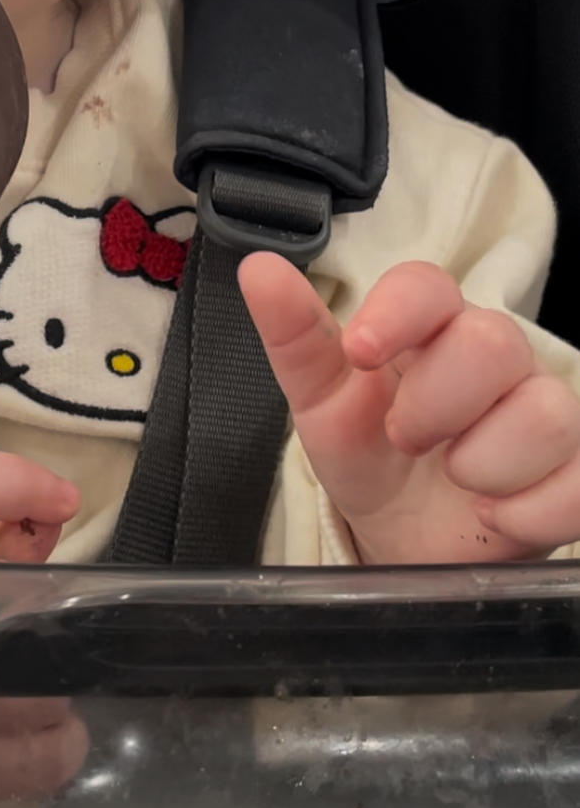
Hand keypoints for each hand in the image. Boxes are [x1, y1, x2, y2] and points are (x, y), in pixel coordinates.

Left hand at [238, 254, 579, 563]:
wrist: (406, 539)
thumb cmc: (368, 455)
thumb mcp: (320, 403)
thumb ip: (294, 337)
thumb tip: (259, 268)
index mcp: (429, 328)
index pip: (429, 284)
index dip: (398, 311)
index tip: (359, 351)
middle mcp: (495, 359)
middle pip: (493, 341)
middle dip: (437, 401)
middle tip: (405, 438)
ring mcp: (542, 412)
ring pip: (545, 412)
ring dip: (484, 461)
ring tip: (456, 480)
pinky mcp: (574, 472)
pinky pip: (579, 483)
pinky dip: (528, 511)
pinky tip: (496, 516)